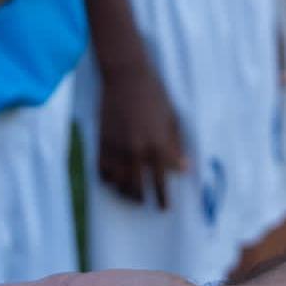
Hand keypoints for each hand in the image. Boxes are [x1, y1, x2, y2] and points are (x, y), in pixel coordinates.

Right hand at [96, 59, 185, 206]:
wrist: (126, 76)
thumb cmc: (155, 95)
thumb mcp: (172, 119)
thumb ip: (176, 146)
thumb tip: (184, 168)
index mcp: (158, 145)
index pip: (162, 181)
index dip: (163, 198)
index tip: (164, 208)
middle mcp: (137, 151)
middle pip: (138, 187)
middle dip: (143, 199)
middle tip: (146, 204)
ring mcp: (117, 148)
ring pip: (118, 183)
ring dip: (125, 192)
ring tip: (130, 194)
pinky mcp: (102, 142)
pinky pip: (102, 170)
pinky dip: (107, 178)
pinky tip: (113, 179)